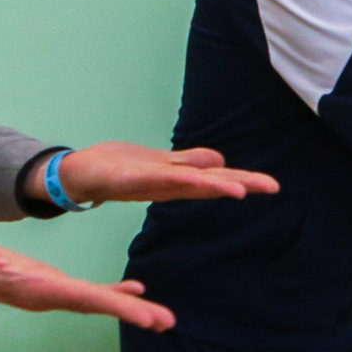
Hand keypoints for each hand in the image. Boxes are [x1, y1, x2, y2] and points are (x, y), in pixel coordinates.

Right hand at [0, 222, 177, 330]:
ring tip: (161, 317)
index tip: (145, 315)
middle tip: (167, 322)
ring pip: (93, 301)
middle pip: (94, 305)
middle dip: (131, 313)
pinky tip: (136, 290)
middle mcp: (42, 295)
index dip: (114, 305)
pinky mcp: (45, 283)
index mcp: (29, 287)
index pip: (79, 297)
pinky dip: (112, 292)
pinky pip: (85, 292)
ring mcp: (44, 292)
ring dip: (127, 307)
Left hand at [38, 142, 276, 205]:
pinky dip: (177, 180)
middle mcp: (169, 183)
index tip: (273, 185)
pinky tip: (194, 178)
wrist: (79, 175)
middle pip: (210, 182)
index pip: (217, 177)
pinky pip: (157, 179)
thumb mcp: (161, 163)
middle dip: (241, 183)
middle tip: (271, 187)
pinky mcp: (130, 179)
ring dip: (213, 185)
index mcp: (178, 179)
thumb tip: (221, 161)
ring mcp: (151, 181)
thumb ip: (189, 163)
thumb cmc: (120, 168)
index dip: (244, 180)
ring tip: (240, 189)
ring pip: (189, 183)